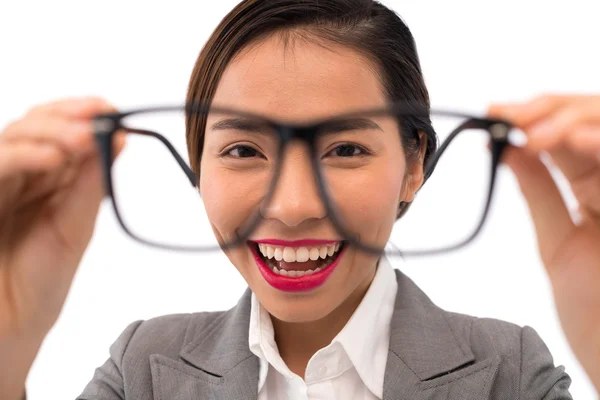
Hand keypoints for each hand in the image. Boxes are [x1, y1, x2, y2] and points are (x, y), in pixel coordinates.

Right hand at [0, 97, 123, 339]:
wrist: (10, 326)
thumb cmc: (40, 283)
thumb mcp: (74, 228)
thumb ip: (89, 185)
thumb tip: (116, 139)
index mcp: (46, 182)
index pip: (60, 132)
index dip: (82, 115)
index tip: (110, 109)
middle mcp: (18, 177)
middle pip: (34, 126)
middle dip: (68, 116)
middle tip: (98, 116)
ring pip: (12, 137)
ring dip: (48, 131)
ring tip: (82, 137)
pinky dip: (22, 156)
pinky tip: (52, 159)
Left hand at [488, 95, 599, 392]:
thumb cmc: (592, 310)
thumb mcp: (558, 243)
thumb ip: (540, 192)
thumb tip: (510, 149)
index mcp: (594, 188)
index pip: (567, 134)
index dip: (533, 117)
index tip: (495, 113)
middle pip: (593, 120)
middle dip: (550, 111)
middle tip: (510, 116)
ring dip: (574, 122)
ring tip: (533, 131)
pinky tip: (577, 141)